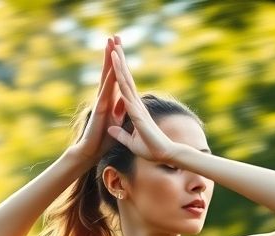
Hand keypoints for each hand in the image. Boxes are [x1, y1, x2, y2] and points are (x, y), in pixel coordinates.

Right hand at [74, 36, 125, 163]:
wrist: (91, 152)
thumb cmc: (102, 140)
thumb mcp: (116, 123)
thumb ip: (119, 112)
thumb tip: (124, 103)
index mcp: (110, 101)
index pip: (115, 78)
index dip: (118, 63)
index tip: (120, 48)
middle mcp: (104, 98)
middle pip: (109, 72)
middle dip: (112, 54)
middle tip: (114, 35)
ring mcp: (101, 102)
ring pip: (107, 77)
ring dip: (110, 60)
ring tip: (111, 43)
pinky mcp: (100, 109)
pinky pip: (106, 91)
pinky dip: (110, 79)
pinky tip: (113, 68)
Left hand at [107, 42, 177, 162]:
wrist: (164, 155)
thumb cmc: (151, 150)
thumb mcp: (131, 142)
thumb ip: (121, 134)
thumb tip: (111, 128)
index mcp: (135, 110)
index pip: (125, 88)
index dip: (119, 73)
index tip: (115, 58)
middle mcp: (136, 104)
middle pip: (126, 78)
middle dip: (121, 60)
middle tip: (116, 42)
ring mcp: (137, 107)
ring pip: (125, 81)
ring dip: (119, 64)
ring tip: (114, 46)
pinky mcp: (137, 112)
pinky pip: (126, 93)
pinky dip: (120, 80)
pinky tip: (116, 68)